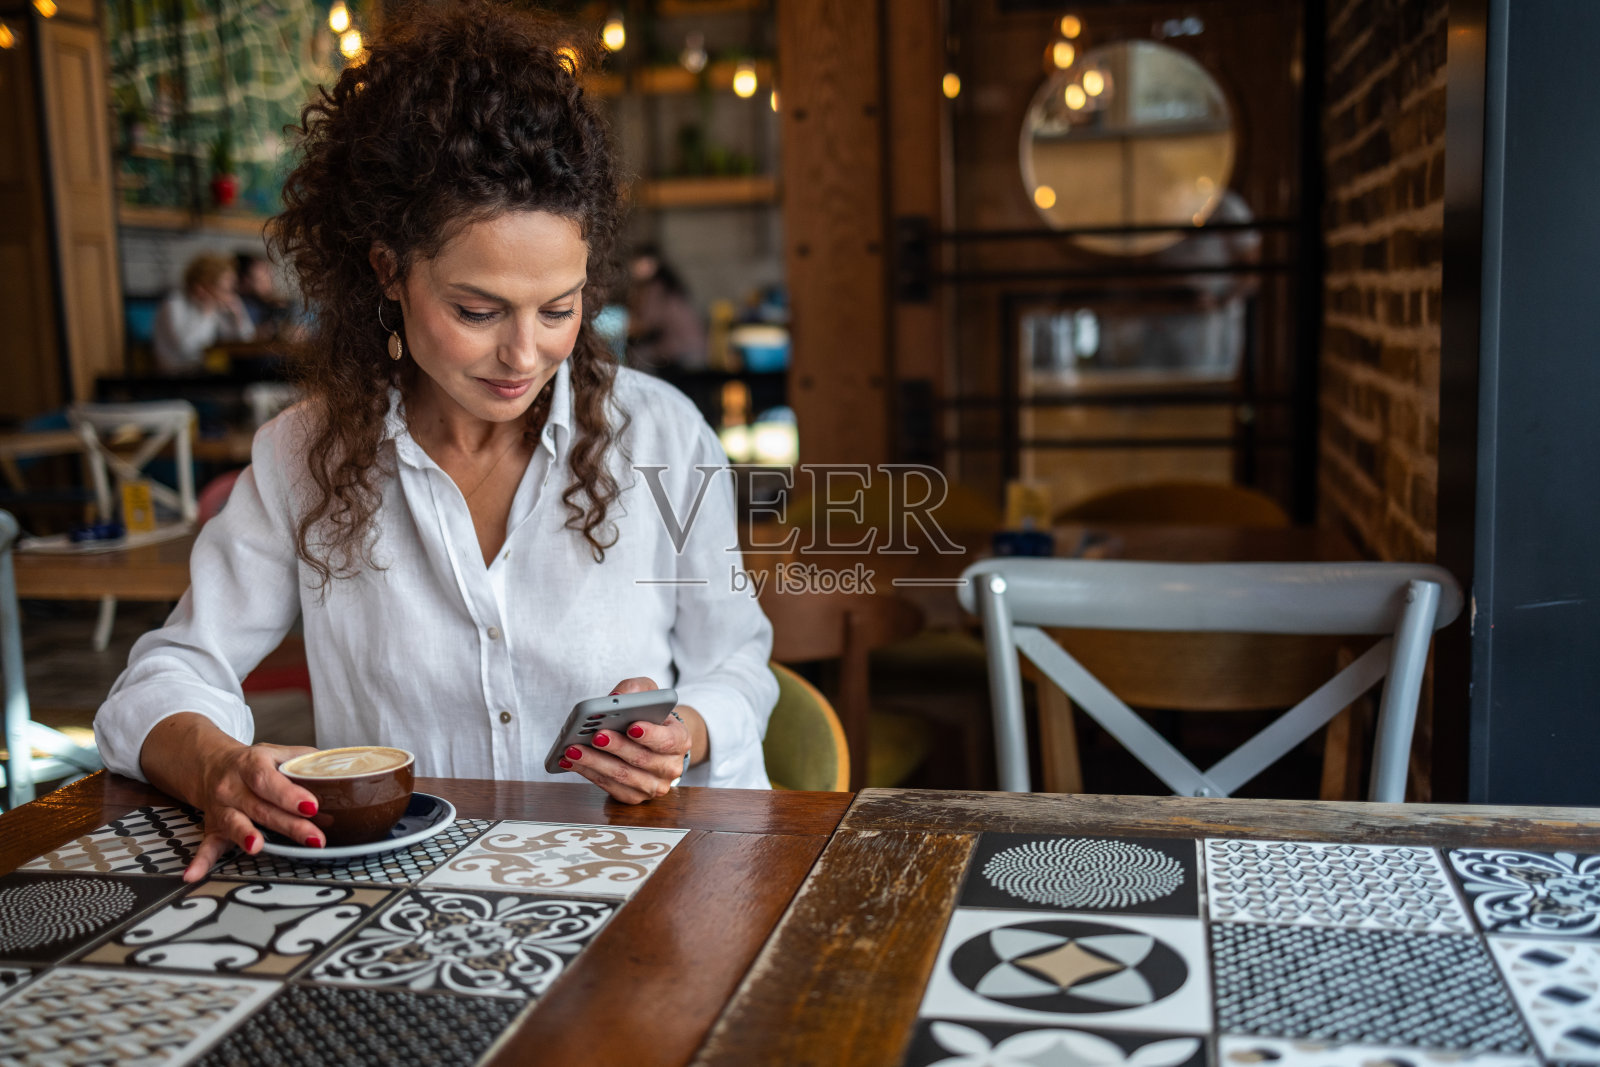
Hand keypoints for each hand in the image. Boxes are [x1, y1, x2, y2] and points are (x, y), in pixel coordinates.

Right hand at [139, 713, 322, 881]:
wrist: (210, 764)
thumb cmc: (254, 763)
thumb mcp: (278, 753)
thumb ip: (306, 760)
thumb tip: (339, 771)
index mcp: (251, 765)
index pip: (269, 780)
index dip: (289, 794)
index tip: (312, 806)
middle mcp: (232, 787)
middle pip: (261, 807)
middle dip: (289, 824)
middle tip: (314, 838)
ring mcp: (221, 809)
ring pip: (235, 823)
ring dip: (245, 836)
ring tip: (257, 847)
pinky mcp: (212, 828)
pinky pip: (205, 845)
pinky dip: (200, 861)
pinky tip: (193, 875)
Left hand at [557, 677, 706, 803]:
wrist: (651, 741)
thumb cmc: (648, 716)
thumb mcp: (648, 695)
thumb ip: (636, 690)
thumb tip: (615, 697)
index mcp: (680, 740)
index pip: (669, 740)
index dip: (651, 735)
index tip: (631, 726)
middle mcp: (670, 767)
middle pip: (641, 759)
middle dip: (616, 747)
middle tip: (595, 735)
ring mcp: (653, 786)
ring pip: (622, 776)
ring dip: (595, 762)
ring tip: (572, 750)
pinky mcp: (633, 797)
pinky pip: (609, 787)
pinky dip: (588, 773)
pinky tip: (571, 762)